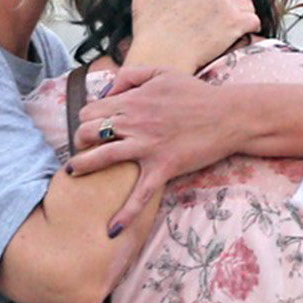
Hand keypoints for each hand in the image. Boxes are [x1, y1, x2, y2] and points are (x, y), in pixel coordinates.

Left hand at [65, 66, 248, 229]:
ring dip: (82, 166)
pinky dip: (125, 213)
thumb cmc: (196, 94)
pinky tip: (112, 229)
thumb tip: (107, 91)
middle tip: (81, 148)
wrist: (229, 115)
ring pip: (103, 157)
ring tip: (74, 172)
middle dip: (79, 140)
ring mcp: (148, 146)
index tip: (88, 127)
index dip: (85, 118)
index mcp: (133, 100)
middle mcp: (135, 122)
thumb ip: (130, 76)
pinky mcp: (163, 167)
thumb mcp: (162, 73)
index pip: (91, 110)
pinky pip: (140, 194)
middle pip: (88, 131)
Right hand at [123, 0, 258, 71]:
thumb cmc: (150, 33)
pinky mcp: (234, 25)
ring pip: (248, 4)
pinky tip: (245, 32)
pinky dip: (252, 26)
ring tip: (240, 23)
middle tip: (238, 10)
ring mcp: (225, 7)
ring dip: (246, 13)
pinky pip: (253, 20)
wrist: (161, 57)